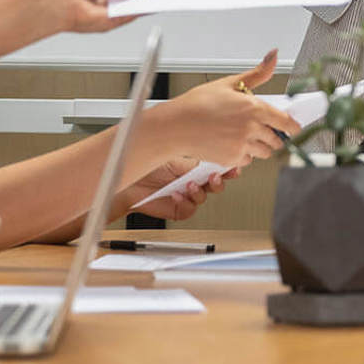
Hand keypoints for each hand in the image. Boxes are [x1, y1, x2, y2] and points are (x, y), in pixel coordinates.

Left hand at [123, 162, 240, 220]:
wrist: (130, 185)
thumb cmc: (147, 168)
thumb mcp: (175, 160)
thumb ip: (195, 161)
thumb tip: (212, 153)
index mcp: (194, 167)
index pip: (216, 167)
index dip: (226, 167)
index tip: (232, 166)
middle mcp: (193, 181)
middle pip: (216, 184)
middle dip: (219, 181)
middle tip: (215, 177)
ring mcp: (187, 196)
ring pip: (204, 197)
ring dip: (198, 191)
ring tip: (188, 185)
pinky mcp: (179, 210)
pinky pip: (190, 209)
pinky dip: (185, 201)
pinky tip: (176, 195)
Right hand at [158, 51, 300, 164]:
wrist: (175, 126)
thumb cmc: (198, 103)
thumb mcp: (229, 83)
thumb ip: (257, 74)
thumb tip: (273, 56)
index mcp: (253, 108)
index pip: (285, 122)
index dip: (292, 126)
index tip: (294, 127)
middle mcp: (251, 128)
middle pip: (276, 140)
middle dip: (273, 135)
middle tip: (263, 128)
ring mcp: (242, 146)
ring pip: (264, 152)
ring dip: (260, 146)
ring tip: (245, 135)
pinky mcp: (231, 160)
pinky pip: (247, 162)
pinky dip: (244, 155)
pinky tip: (232, 143)